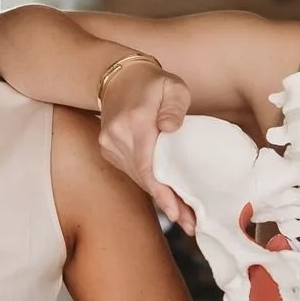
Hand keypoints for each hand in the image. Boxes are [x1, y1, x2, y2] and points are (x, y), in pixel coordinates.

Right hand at [98, 59, 195, 232]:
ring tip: (184, 217)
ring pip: (138, 178)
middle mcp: (117, 136)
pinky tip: (167, 196)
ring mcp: (109, 144)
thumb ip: (175, 107)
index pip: (148, 165)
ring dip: (160, 197)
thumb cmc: (152, 83)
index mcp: (135, 121)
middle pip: (144, 178)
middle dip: (168, 203)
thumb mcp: (173, 86)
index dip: (163, 193)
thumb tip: (171, 129)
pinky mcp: (108, 150)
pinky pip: (132, 171)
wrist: (117, 76)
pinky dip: (150, 184)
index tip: (177, 213)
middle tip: (190, 224)